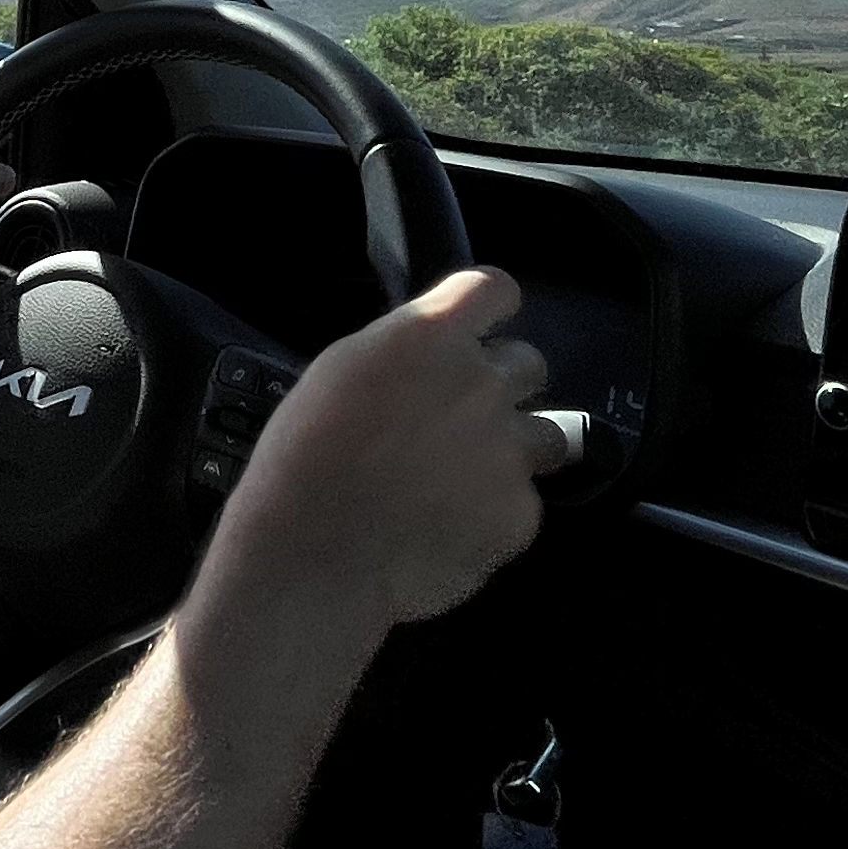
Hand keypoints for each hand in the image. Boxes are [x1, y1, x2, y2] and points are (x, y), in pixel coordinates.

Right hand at [191, 266, 558, 652]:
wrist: (311, 558)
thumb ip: (403, 353)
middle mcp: (483, 383)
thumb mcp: (341, 373)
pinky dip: (493, 514)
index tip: (478, 330)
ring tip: (460, 482)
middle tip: (459, 418)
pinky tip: (448, 530)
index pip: (496, 290)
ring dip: (512, 448)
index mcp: (431, 335)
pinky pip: (522, 502)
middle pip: (529, 363)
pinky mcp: (520, 515)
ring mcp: (510, 451)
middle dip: (501, 385)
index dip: (491, 311)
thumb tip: (434, 356)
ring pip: (544, 435)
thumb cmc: (304, 459)